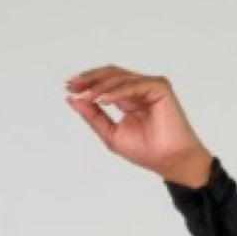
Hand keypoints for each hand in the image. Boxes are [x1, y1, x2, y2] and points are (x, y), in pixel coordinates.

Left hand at [62, 68, 213, 186]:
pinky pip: (133, 85)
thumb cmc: (145, 151)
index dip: (87, 83)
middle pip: (111, 74)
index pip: (105, 83)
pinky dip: (115, 92)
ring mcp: (150, 85)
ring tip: (84, 95)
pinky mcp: (159, 87)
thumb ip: (93, 116)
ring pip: (120, 78)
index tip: (68, 88)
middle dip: (90, 79)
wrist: (169, 161)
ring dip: (99, 86)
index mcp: (128, 97)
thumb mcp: (111, 133)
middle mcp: (139, 88)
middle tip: (72, 84)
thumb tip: (72, 99)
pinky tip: (100, 99)